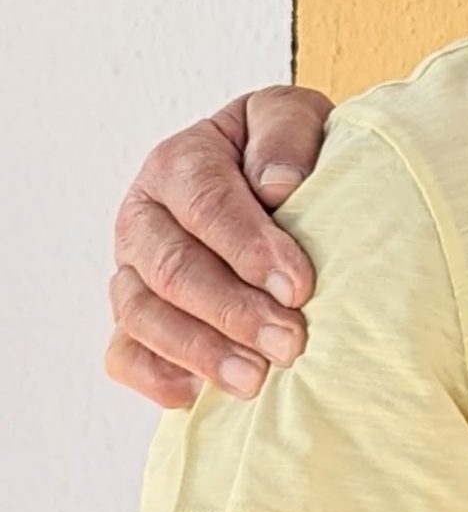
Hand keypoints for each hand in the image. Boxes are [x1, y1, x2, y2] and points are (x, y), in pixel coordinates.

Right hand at [106, 87, 333, 406]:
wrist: (274, 181)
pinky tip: (198, 394)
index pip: (205, 204)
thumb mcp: (294, 118)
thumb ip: (286, 134)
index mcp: (180, 163)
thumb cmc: (287, 152)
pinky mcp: (136, 316)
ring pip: (142, 314)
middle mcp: (145, 217)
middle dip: (232, 310)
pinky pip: (124, 353)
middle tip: (291, 342)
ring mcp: (133, 270)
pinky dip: (154, 376)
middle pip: (172, 269)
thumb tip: (276, 185)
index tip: (299, 285)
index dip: (249, 247)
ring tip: (255, 379)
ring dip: (199, 351)